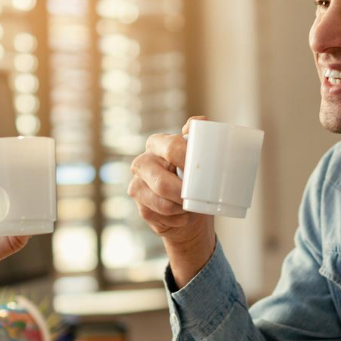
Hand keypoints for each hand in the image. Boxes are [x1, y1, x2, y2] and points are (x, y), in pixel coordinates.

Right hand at [128, 117, 215, 282]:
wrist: (192, 210)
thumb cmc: (197, 179)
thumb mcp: (200, 157)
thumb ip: (199, 137)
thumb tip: (202, 121)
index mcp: (157, 144)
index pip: (171, 147)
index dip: (187, 159)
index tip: (202, 171)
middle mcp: (143, 163)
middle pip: (161, 182)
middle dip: (183, 193)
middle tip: (199, 197)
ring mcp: (138, 187)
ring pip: (161, 203)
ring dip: (182, 209)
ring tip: (194, 207)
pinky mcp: (141, 208)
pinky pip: (161, 217)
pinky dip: (179, 220)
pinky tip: (185, 216)